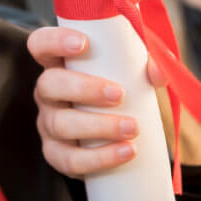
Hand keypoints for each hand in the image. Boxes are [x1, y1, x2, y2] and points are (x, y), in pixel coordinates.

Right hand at [27, 26, 165, 177]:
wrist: (117, 134)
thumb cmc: (121, 88)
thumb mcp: (131, 69)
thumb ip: (146, 62)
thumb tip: (159, 73)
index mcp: (59, 63)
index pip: (41, 44)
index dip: (54, 41)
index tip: (84, 44)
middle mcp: (48, 93)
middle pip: (49, 84)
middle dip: (84, 88)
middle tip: (119, 94)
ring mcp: (48, 124)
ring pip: (60, 124)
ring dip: (99, 126)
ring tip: (133, 128)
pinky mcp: (57, 154)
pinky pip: (70, 159)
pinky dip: (100, 158)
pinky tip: (125, 152)